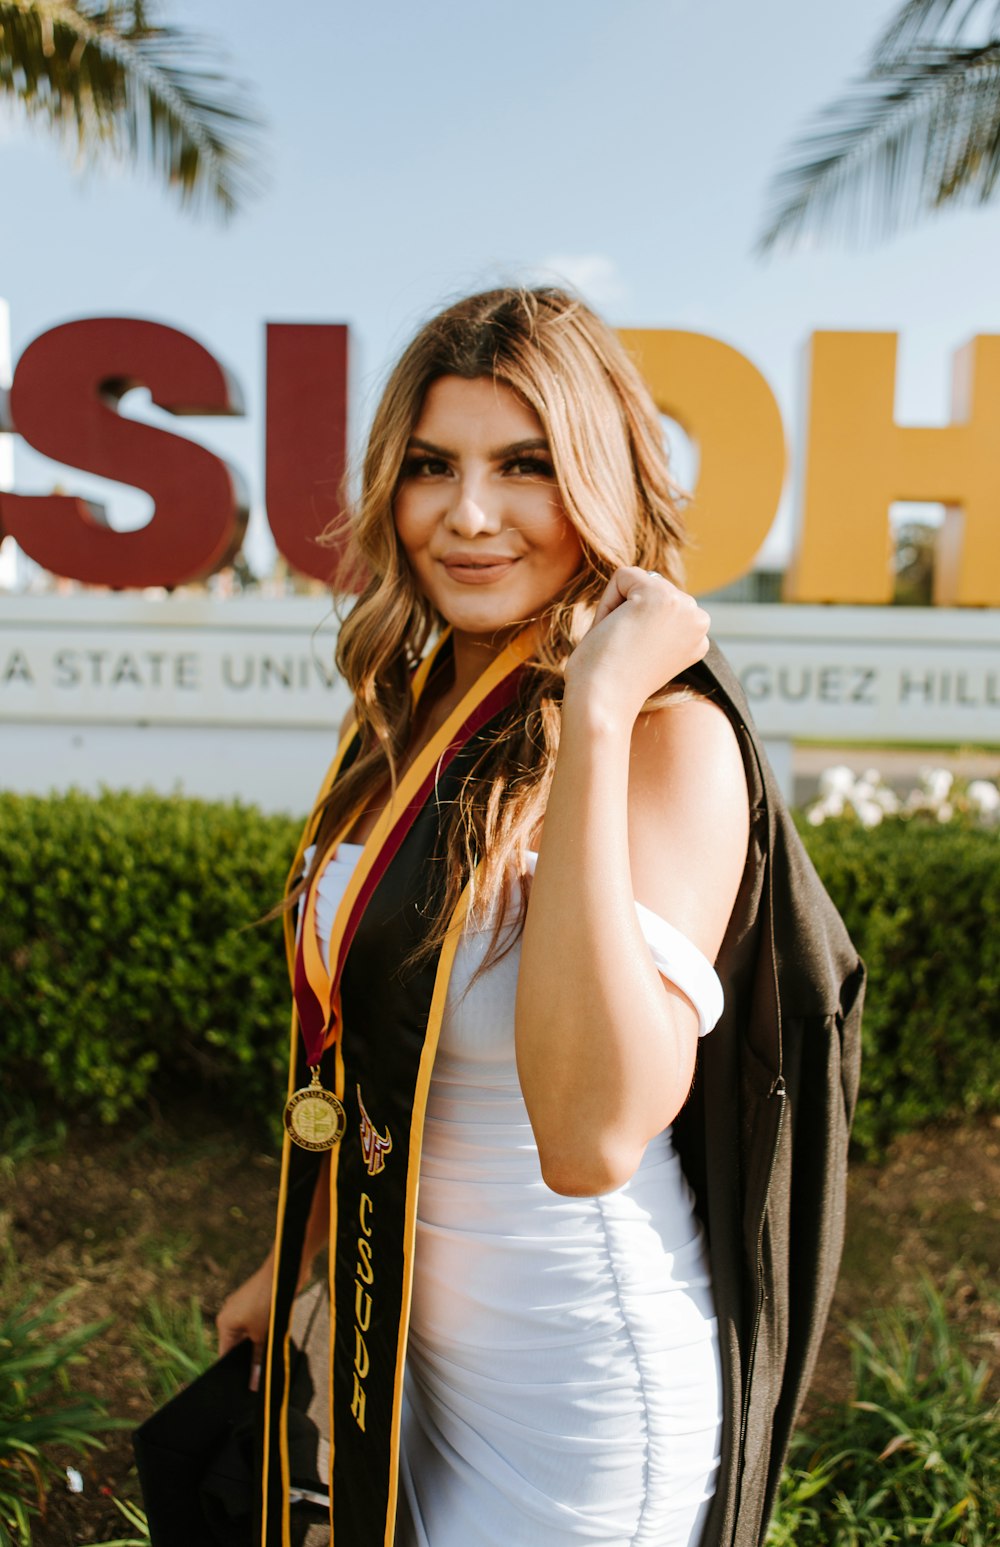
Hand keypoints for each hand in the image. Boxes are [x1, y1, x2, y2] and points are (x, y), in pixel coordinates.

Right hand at [216, 1254, 273, 1390]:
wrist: (285, 1270)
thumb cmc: (268, 1301)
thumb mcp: (262, 1334)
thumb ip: (257, 1359)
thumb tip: (254, 1384)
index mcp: (224, 1323)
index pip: (225, 1355)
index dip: (234, 1372)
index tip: (244, 1387)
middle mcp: (229, 1315)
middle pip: (236, 1346)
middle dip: (248, 1360)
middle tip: (259, 1379)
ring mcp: (243, 1308)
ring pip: (248, 1336)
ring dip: (258, 1347)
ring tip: (268, 1361)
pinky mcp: (256, 1303)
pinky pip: (256, 1325)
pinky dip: (263, 1334)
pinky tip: (274, 1343)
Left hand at [564, 567, 709, 720]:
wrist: (603, 703)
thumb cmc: (610, 681)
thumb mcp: (643, 645)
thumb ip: (652, 618)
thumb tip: (648, 581)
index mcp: (698, 637)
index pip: (658, 603)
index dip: (634, 625)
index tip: (635, 658)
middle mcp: (699, 620)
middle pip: (650, 587)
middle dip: (626, 612)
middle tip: (624, 651)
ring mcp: (685, 607)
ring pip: (637, 580)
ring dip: (617, 608)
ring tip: (621, 644)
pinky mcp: (661, 597)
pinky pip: (623, 576)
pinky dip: (607, 603)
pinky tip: (615, 632)